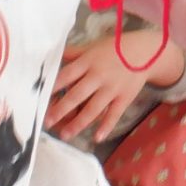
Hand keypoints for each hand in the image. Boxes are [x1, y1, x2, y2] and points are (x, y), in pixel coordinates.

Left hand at [47, 32, 184, 142]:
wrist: (145, 52)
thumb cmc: (114, 49)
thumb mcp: (92, 47)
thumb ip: (73, 54)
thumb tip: (51, 56)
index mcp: (88, 62)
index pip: (67, 76)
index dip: (53, 87)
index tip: (40, 99)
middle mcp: (99, 76)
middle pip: (77, 95)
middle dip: (61, 110)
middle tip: (47, 122)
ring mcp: (112, 89)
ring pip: (93, 109)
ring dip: (78, 124)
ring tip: (65, 135)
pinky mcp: (124, 98)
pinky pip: (114, 114)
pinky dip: (106, 127)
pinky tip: (96, 138)